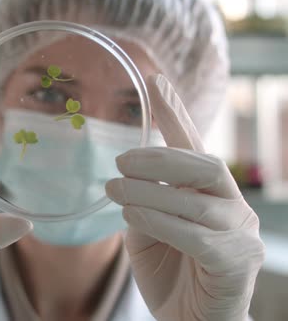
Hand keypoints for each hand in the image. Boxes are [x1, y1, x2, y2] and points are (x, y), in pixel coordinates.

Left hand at [105, 75, 264, 320]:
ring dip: (150, 190)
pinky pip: (197, 235)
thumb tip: (126, 179)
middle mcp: (233, 206)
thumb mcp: (147, 233)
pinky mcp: (235, 262)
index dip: (175, 112)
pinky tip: (131, 213)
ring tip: (114, 187)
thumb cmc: (170, 273)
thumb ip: (143, 204)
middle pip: (202, 164)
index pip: (194, 146)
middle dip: (159, 157)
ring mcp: (239, 234)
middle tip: (120, 160)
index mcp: (210, 193)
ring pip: (196, 199)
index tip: (155, 80)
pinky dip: (160, 220)